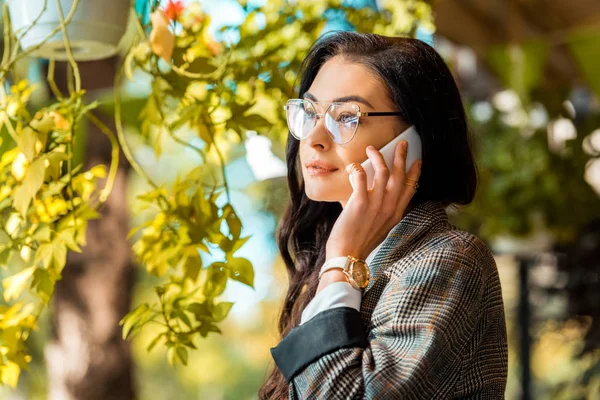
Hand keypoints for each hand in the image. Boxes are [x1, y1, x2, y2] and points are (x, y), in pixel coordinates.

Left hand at [324, 140, 421, 267]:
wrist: (348, 256)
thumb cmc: (359, 242)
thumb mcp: (380, 227)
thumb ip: (382, 211)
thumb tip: (373, 191)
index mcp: (396, 214)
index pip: (411, 189)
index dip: (415, 173)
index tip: (417, 161)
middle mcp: (389, 207)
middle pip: (400, 176)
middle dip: (402, 156)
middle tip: (401, 144)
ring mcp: (376, 204)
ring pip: (384, 172)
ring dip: (378, 157)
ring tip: (372, 149)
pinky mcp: (360, 203)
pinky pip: (361, 177)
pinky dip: (357, 168)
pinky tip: (353, 166)